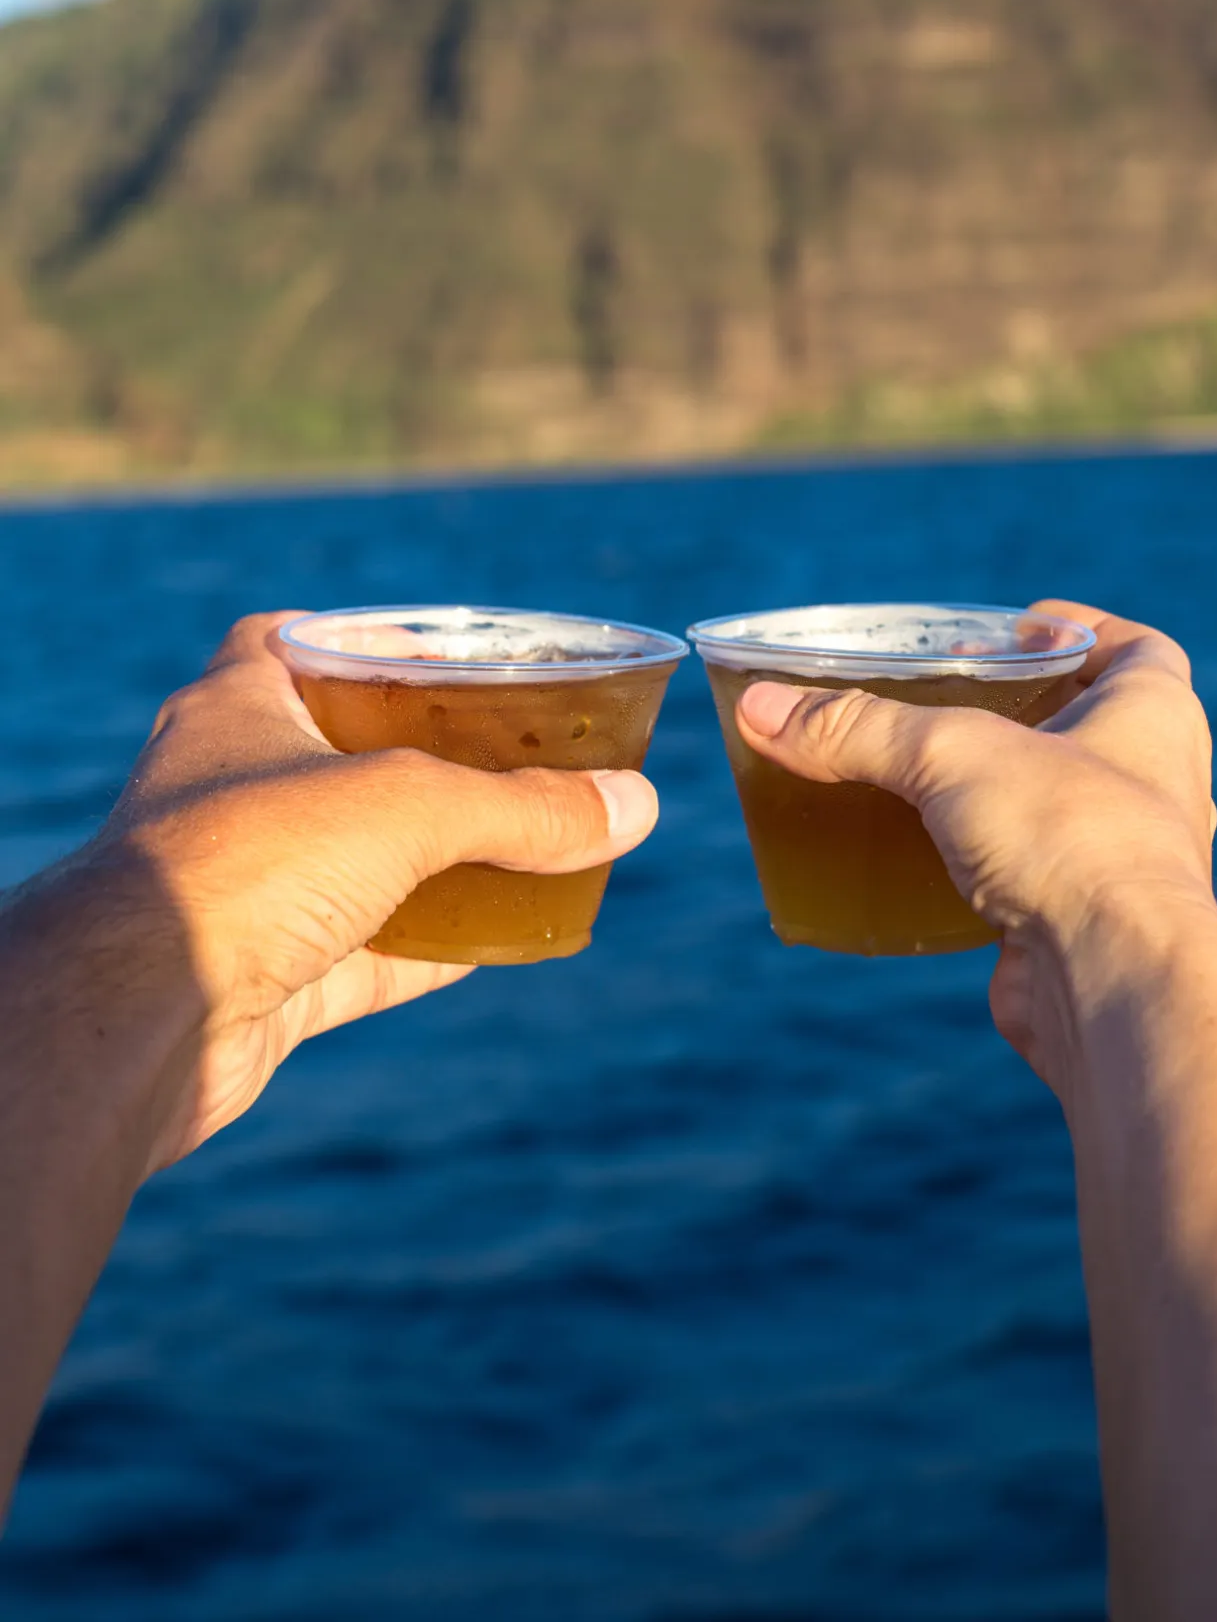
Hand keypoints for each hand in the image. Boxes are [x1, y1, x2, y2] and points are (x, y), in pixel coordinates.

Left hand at [32, 612, 658, 1176]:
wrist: (138, 1020)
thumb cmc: (245, 866)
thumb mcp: (408, 807)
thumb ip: (524, 806)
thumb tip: (637, 805)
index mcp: (239, 709)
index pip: (289, 641)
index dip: (362, 637)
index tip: (438, 651)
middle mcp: (236, 792)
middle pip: (344, 756)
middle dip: (430, 757)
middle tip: (518, 750)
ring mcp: (251, 889)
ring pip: (365, 863)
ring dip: (444, 859)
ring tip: (535, 842)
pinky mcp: (270, 977)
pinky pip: (373, 954)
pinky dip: (439, 947)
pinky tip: (508, 940)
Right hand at [735, 601, 1215, 1100]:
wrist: (1110, 981)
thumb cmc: (1071, 840)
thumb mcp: (950, 754)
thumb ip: (856, 728)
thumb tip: (760, 707)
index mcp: (1151, 714)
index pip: (1132, 648)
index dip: (1078, 631)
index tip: (1015, 630)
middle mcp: (1150, 782)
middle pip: (1082, 726)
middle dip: (1018, 711)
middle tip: (947, 699)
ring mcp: (1117, 858)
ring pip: (1049, 805)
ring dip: (992, 791)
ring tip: (918, 776)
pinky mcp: (1077, 920)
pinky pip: (1022, 875)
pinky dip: (973, 864)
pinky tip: (918, 860)